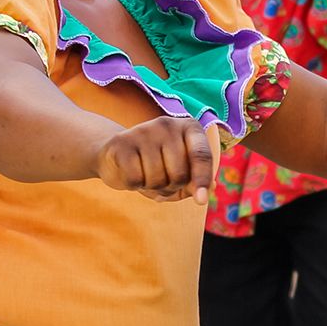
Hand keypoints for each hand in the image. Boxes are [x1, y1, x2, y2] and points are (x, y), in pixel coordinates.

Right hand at [94, 114, 217, 202]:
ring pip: (157, 179)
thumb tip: (210, 187)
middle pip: (179, 174)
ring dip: (152, 187)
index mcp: (189, 128)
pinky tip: (131, 173)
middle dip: (172, 187)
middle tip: (162, 181)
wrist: (116, 155)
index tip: (201, 200)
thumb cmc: (157, 167)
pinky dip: (134, 185)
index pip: (201, 155)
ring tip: (146, 175)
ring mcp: (143, 130)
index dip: (202, 179)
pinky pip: (135, 179)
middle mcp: (167, 124)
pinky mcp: (121, 142)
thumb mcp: (181, 175)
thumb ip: (196, 182)